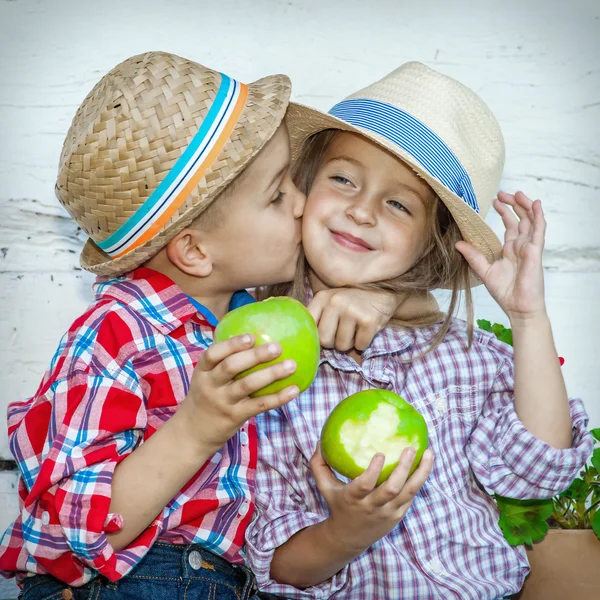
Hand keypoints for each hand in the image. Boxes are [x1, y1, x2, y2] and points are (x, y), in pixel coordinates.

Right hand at [182, 335, 298, 449]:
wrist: (192, 433)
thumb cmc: (206, 397)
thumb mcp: (206, 378)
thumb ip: (223, 362)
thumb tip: (256, 338)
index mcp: (202, 372)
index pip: (212, 354)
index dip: (232, 344)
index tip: (251, 336)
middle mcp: (210, 385)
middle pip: (231, 366)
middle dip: (255, 355)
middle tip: (277, 347)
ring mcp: (223, 402)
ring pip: (248, 385)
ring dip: (271, 374)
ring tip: (291, 365)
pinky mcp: (235, 416)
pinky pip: (259, 405)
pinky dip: (278, 397)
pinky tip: (294, 389)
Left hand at [307, 289, 397, 350]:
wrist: (384, 290)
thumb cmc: (352, 301)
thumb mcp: (331, 301)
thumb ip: (317, 317)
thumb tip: (307, 342)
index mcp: (322, 298)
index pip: (309, 326)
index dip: (316, 335)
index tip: (325, 333)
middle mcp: (334, 302)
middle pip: (324, 340)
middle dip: (333, 343)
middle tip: (342, 333)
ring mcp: (351, 311)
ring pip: (342, 345)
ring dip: (349, 344)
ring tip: (355, 329)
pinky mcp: (368, 320)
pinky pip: (360, 345)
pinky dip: (363, 343)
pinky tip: (365, 330)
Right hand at [310, 443, 433, 552]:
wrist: (349, 538)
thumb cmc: (338, 504)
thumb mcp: (324, 487)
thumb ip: (319, 464)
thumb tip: (319, 441)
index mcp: (353, 498)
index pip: (365, 485)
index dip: (373, 471)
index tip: (380, 453)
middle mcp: (372, 506)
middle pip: (391, 489)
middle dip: (403, 469)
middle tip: (410, 448)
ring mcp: (388, 512)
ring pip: (409, 492)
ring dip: (421, 472)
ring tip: (429, 452)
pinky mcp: (398, 514)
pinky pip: (412, 495)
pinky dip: (421, 478)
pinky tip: (427, 461)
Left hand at [456, 191, 546, 321]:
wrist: (518, 307)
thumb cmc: (505, 292)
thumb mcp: (484, 270)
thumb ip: (473, 256)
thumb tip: (458, 243)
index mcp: (511, 250)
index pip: (511, 225)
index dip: (505, 212)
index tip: (495, 200)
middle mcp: (521, 246)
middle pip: (521, 219)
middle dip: (514, 204)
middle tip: (502, 193)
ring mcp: (530, 248)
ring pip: (531, 220)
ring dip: (526, 205)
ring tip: (517, 194)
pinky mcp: (535, 251)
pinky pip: (539, 230)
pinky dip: (538, 216)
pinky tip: (536, 204)